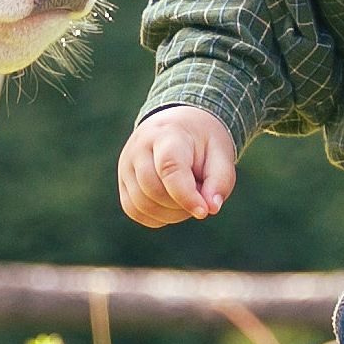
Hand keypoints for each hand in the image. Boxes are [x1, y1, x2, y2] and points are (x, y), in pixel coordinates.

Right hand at [119, 105, 237, 226]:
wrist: (177, 126)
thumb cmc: (202, 142)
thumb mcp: (221, 153)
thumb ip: (220, 180)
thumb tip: (210, 209)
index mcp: (167, 134)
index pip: (169, 168)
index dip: (185, 195)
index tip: (204, 212)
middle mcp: (139, 148)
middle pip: (154, 190)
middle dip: (182, 205)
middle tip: (200, 194)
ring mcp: (126, 165)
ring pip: (143, 205)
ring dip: (171, 213)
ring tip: (188, 196)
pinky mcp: (122, 182)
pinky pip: (135, 211)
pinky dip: (157, 217)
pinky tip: (174, 205)